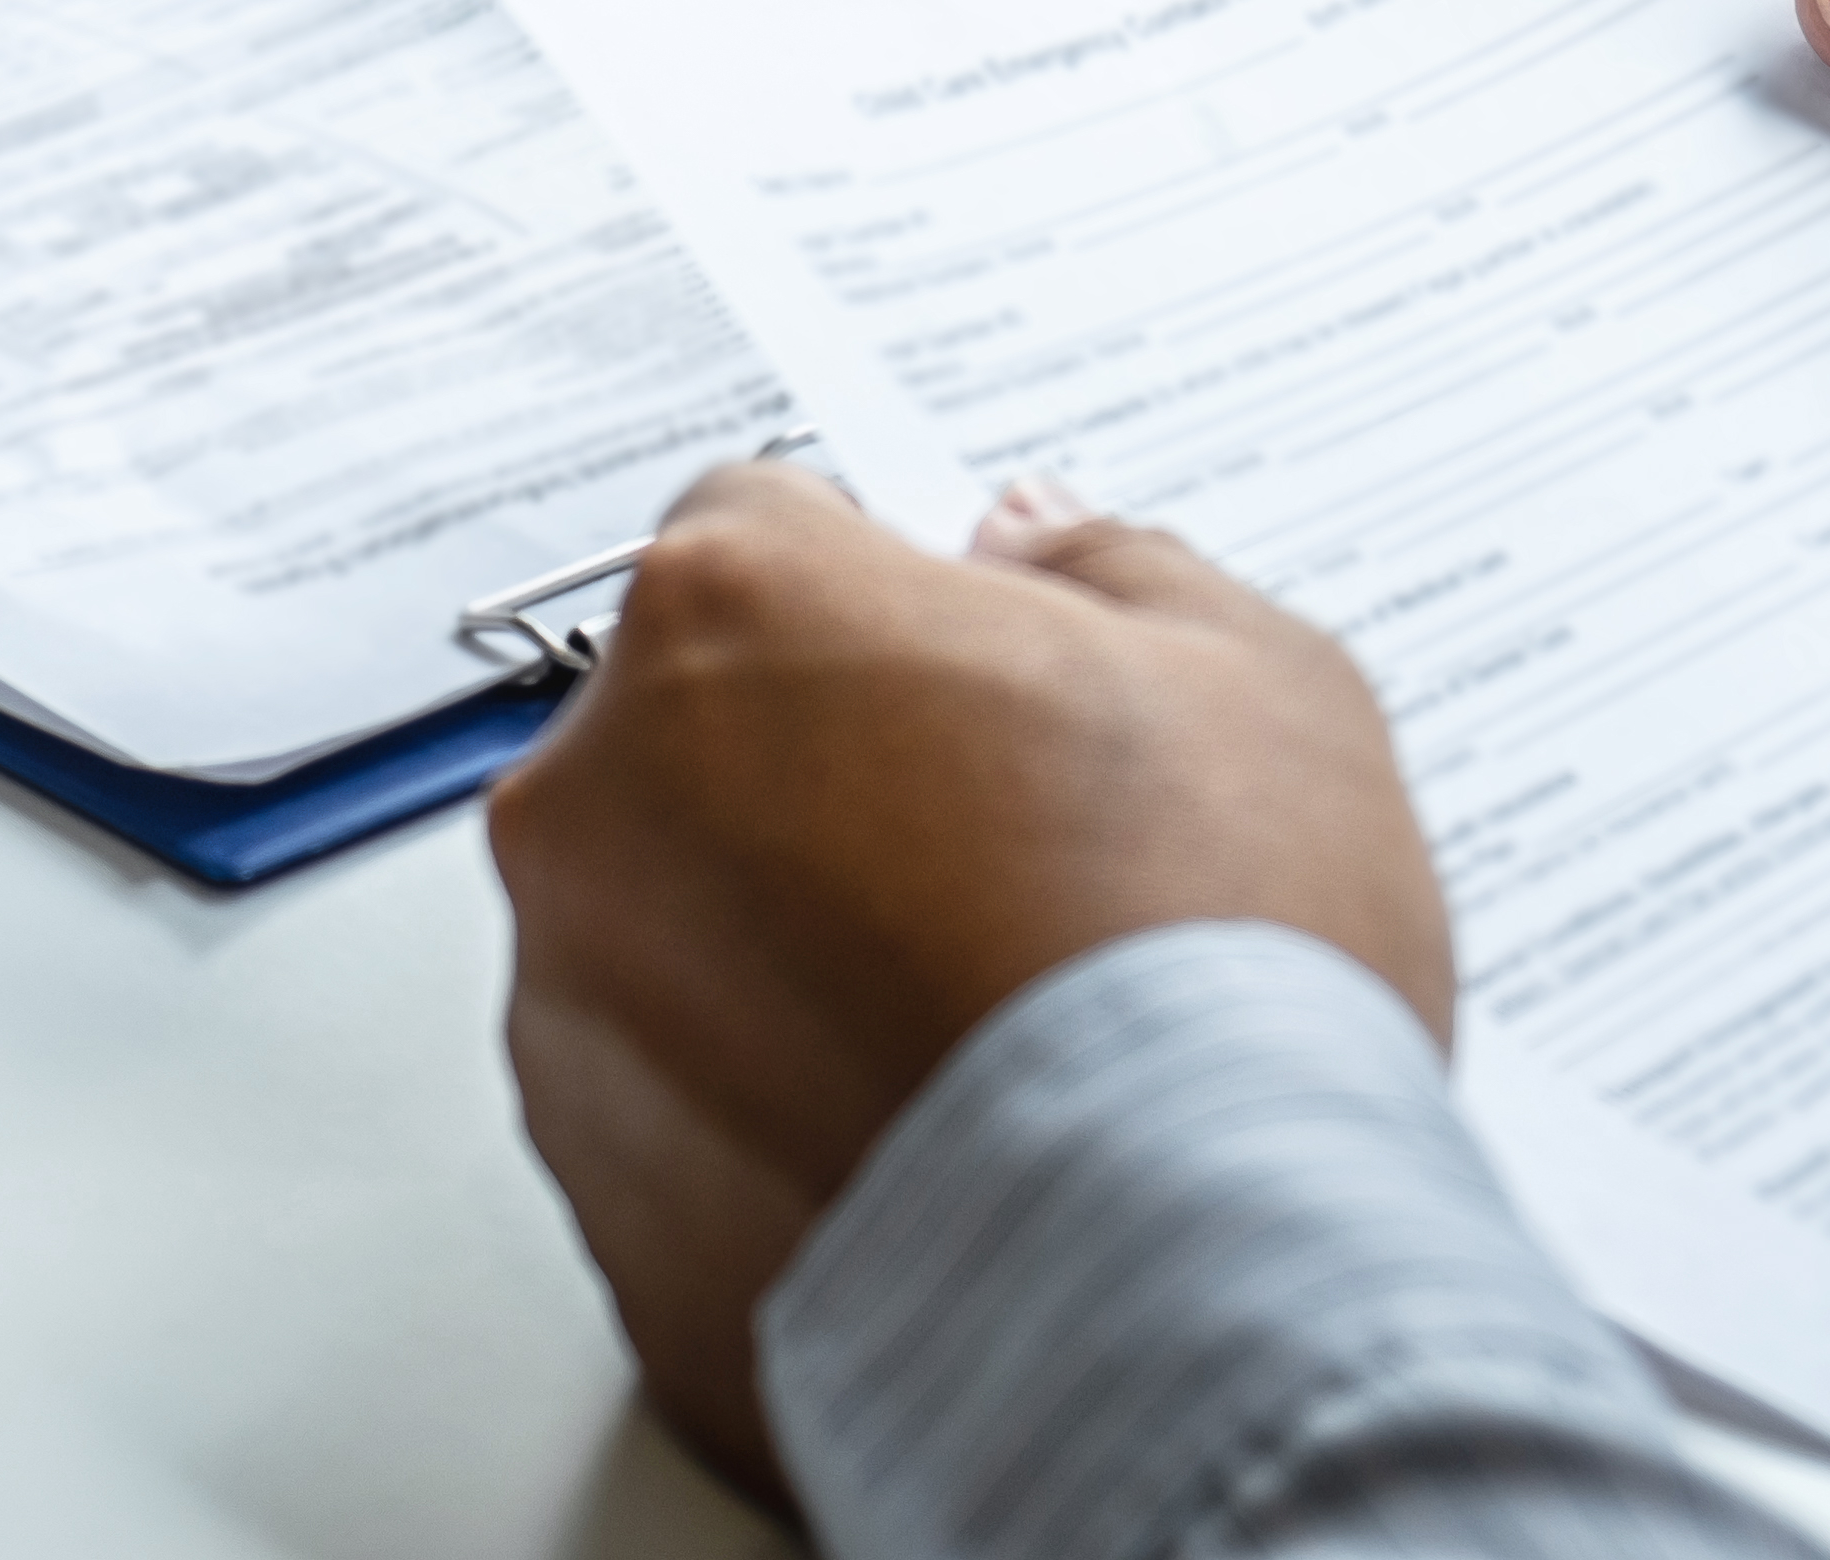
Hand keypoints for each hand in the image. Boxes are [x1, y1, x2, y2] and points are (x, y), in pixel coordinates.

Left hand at [486, 460, 1446, 1498]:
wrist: (1190, 1298)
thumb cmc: (1217, 970)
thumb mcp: (1257, 681)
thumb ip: (1110, 568)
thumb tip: (1029, 538)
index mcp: (728, 612)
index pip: (765, 530)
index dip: (895, 601)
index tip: (984, 684)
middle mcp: (597, 794)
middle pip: (699, 733)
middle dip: (826, 775)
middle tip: (1007, 871)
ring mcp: (571, 1006)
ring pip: (674, 930)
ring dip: (786, 956)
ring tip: (982, 1034)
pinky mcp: (591, 1192)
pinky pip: (676, 1116)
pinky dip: (771, 1123)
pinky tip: (929, 1150)